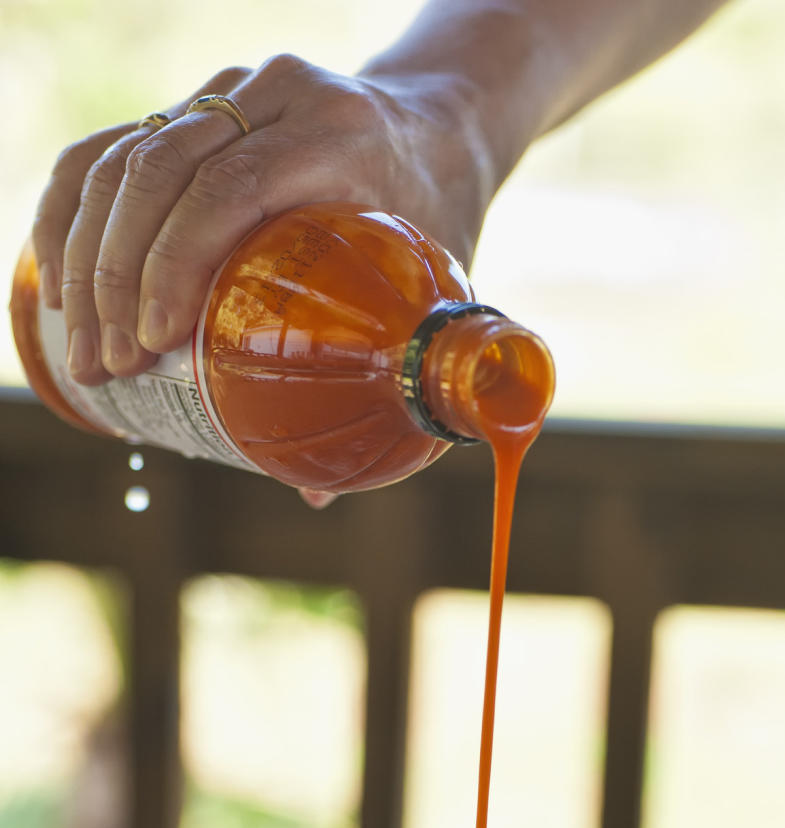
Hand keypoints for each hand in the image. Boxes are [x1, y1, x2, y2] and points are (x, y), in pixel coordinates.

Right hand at [32, 53, 491, 389]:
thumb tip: (318, 490)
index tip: (157, 342)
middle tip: (112, 365)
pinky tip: (64, 284)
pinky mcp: (190, 109)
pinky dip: (72, 218)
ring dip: (87, 260)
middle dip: (118, 276)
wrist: (434, 134)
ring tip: (89, 350)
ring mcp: (225, 95)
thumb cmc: (435, 221)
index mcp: (334, 131)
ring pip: (121, 161)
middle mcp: (272, 97)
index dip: (179, 261)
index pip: (231, 183)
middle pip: (158, 170)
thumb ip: (390, 377)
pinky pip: (106, 153)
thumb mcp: (433, 285)